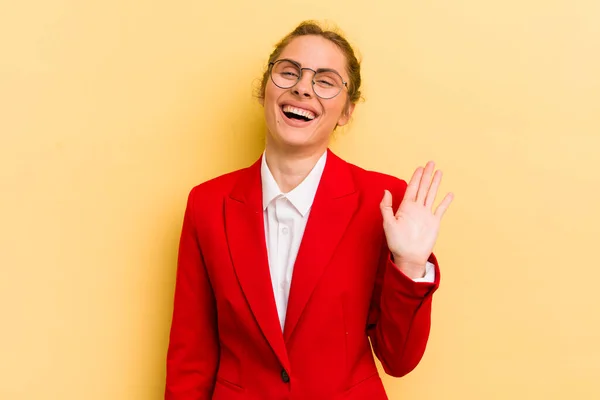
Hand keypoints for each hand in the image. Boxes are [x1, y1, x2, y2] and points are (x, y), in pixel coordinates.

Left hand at [380, 161, 453, 278]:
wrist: (409, 256)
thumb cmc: (396, 242)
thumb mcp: (388, 223)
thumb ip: (386, 207)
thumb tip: (385, 191)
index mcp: (406, 207)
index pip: (412, 188)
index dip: (416, 177)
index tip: (420, 167)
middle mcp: (417, 208)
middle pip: (423, 187)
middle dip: (426, 175)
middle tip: (431, 162)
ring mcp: (426, 214)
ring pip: (432, 194)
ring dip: (435, 183)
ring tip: (439, 172)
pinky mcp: (434, 222)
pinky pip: (440, 209)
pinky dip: (445, 201)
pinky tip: (449, 194)